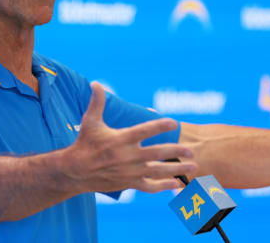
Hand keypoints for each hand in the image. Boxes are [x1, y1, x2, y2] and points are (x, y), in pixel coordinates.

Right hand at [61, 82, 196, 193]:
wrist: (75, 171)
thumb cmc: (84, 144)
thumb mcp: (90, 121)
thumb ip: (97, 102)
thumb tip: (96, 82)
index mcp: (121, 139)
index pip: (145, 130)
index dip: (160, 126)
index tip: (174, 123)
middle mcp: (128, 156)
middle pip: (158, 153)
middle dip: (177, 150)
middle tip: (191, 149)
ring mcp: (130, 171)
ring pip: (158, 171)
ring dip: (177, 168)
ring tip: (193, 165)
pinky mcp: (129, 183)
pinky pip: (150, 186)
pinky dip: (164, 185)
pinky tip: (177, 183)